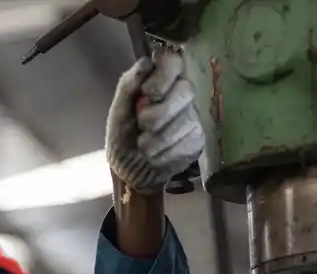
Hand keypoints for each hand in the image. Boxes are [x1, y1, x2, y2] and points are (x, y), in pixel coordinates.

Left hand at [106, 50, 204, 194]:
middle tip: (142, 126)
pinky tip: (156, 156)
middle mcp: (181, 93)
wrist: (129, 170)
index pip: (173, 61)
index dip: (163, 77)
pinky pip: (188, 143)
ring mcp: (193, 116)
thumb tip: (145, 64)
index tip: (147, 94)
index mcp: (160, 80)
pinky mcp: (198, 139)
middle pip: (185, 90)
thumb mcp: (118, 110)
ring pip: (186, 120)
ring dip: (158, 139)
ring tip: (144, 146)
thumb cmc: (122, 135)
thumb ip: (129, 85)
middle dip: (159, 114)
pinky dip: (165, 154)